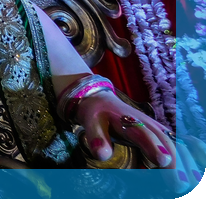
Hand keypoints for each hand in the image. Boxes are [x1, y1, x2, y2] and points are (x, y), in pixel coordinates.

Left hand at [76, 91, 205, 192]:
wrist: (102, 100)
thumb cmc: (97, 114)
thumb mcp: (90, 123)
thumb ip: (97, 139)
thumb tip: (102, 155)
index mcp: (129, 122)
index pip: (144, 134)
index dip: (154, 147)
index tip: (163, 162)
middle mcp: (149, 124)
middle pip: (166, 143)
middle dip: (176, 163)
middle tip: (181, 185)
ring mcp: (158, 129)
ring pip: (177, 144)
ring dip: (187, 162)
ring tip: (192, 182)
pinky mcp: (163, 134)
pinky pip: (182, 143)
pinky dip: (195, 152)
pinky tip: (198, 167)